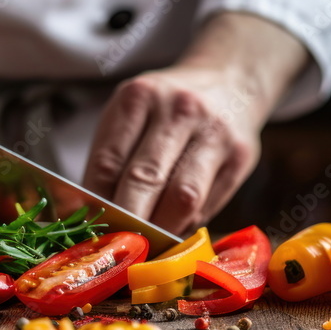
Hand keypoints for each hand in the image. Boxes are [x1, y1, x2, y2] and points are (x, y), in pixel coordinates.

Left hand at [83, 12, 307, 234]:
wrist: (230, 81)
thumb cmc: (166, 108)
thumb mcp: (132, 114)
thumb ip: (112, 159)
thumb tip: (88, 215)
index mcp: (140, 96)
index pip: (109, 162)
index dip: (96, 204)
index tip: (89, 230)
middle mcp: (179, 109)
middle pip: (145, 179)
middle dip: (127, 223)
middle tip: (115, 248)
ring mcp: (215, 131)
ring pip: (183, 197)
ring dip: (159, 229)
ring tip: (144, 247)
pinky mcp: (242, 155)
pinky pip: (208, 203)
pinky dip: (185, 224)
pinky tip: (172, 230)